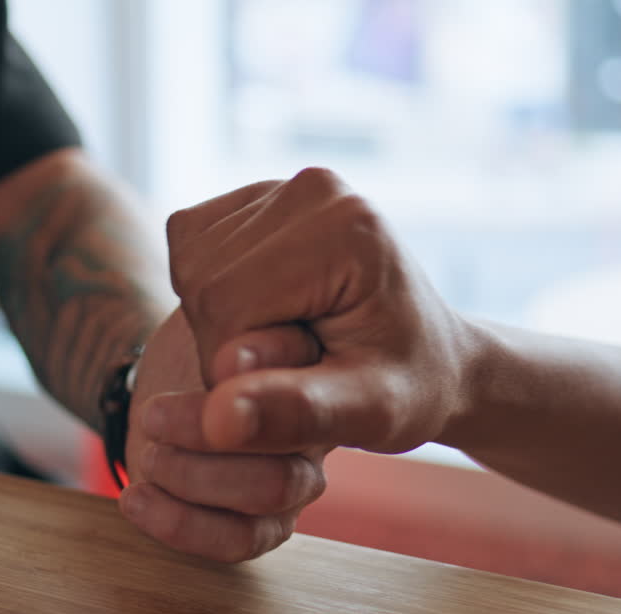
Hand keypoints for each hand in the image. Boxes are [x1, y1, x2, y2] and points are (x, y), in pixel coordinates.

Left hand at [120, 308, 325, 561]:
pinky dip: (182, 525)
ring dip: (194, 477)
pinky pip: (242, 539)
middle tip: (157, 416)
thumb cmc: (208, 332)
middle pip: (296, 446)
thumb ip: (236, 329)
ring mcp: (301, 474)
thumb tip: (229, 362)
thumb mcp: (218, 314)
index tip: (216, 364)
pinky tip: (138, 498)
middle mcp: (328, 425)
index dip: (269, 379)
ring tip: (151, 452)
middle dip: (213, 438)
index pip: (315, 384)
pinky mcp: (267, 515)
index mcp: (330, 366)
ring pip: (272, 494)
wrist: (183, 365)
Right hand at [147, 167, 474, 456]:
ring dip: (217, 322)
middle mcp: (315, 189)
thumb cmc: (406, 390)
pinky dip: (210, 293)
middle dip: (224, 342)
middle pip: (202, 279)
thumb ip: (295, 413)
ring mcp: (286, 184)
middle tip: (286, 371)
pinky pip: (190, 245)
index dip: (232, 367)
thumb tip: (217, 422)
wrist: (430, 357)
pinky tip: (265, 314)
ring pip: (190, 263)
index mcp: (346, 229)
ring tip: (281, 344)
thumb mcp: (367, 415)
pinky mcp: (259, 194)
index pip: (226, 304)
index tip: (286, 389)